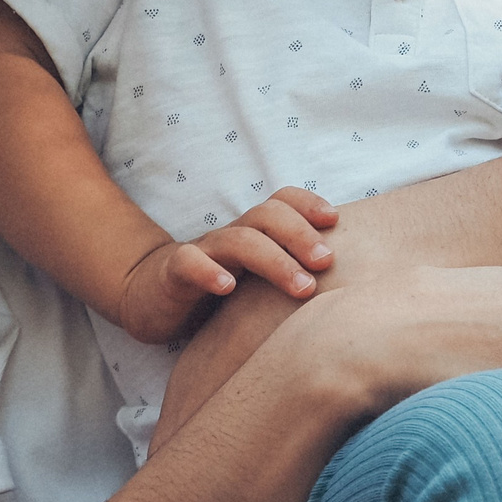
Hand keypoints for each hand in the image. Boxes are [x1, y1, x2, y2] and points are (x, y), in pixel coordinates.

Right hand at [116, 189, 340, 344]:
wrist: (152, 299)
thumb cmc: (218, 291)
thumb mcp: (258, 281)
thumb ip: (294, 274)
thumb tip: (349, 285)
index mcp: (254, 232)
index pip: (281, 202)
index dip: (308, 203)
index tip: (335, 221)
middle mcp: (231, 235)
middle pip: (267, 216)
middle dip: (300, 234)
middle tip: (326, 261)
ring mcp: (203, 252)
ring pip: (238, 241)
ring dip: (274, 260)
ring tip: (303, 287)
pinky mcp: (173, 274)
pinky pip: (189, 264)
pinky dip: (209, 272)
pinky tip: (228, 288)